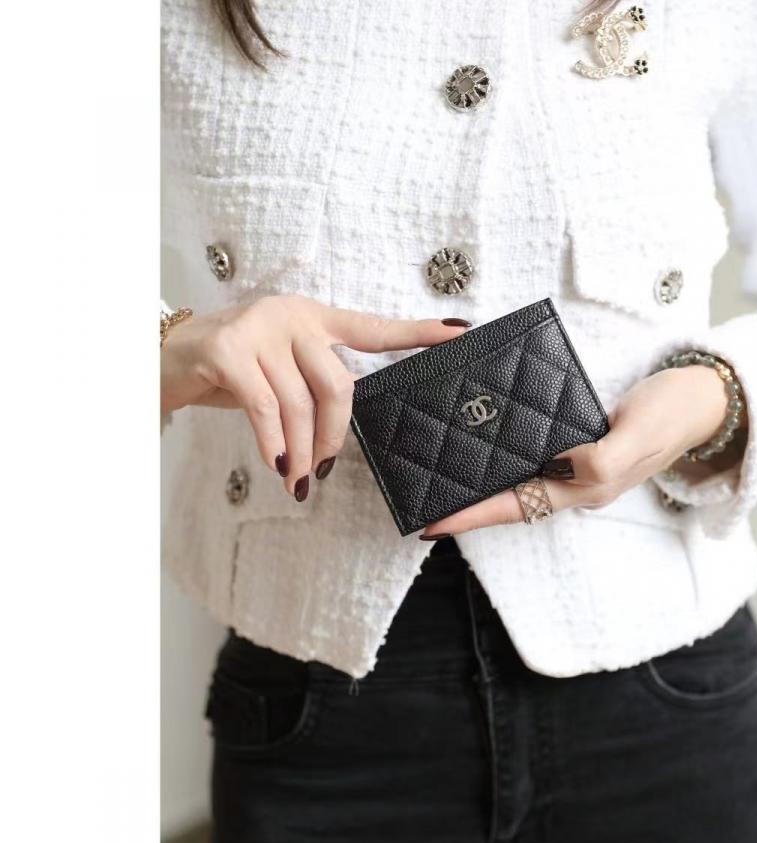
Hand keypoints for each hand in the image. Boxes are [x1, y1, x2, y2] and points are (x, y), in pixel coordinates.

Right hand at [161, 295, 469, 496]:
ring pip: (300, 403)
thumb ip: (314, 385)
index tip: (461, 332)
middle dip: (335, 435)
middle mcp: (293, 316)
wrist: (164, 358)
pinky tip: (277, 465)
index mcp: (315, 317)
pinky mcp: (228, 349)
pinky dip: (274, 443)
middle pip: (338, 384)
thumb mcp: (281, 370)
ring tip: (299, 480)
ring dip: (302, 451)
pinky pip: (264, 408)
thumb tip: (343, 433)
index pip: (373, 327)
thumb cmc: (233, 370)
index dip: (418, 332)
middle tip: (326, 469)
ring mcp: (260, 328)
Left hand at [420, 364, 734, 536]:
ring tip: (443, 482)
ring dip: (483, 486)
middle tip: (423, 505)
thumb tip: (559, 465)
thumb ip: (601, 457)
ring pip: (519, 482)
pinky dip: (506, 457)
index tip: (433, 523)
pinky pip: (534, 457)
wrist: (703, 398)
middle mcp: (578, 483)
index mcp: (588, 486)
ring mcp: (579, 466)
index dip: (475, 516)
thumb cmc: (673, 413)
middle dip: (467, 507)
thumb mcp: (639, 434)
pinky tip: (488, 447)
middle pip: (510, 501)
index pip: (518, 506)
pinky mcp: (581, 444)